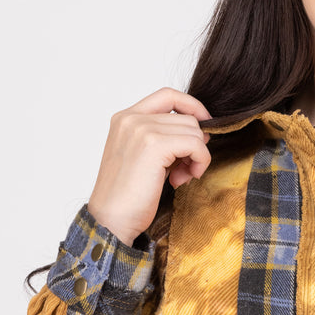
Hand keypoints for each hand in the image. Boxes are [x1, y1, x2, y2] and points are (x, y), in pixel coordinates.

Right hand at [88, 87, 212, 244]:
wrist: (111, 219)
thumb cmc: (127, 196)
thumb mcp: (144, 157)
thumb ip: (165, 138)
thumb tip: (202, 132)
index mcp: (125, 118)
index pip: (168, 95)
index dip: (192, 107)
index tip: (202, 130)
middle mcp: (131, 118)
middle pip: (186, 117)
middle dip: (193, 144)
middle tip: (183, 171)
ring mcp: (141, 129)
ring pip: (194, 130)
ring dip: (196, 156)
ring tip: (179, 177)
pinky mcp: (155, 145)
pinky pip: (196, 144)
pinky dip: (199, 162)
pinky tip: (183, 179)